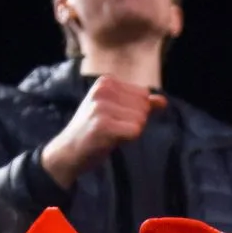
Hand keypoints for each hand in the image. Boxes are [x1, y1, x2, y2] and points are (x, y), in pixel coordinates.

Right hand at [40, 78, 162, 189]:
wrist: (68, 151)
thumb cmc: (94, 131)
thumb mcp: (116, 110)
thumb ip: (141, 104)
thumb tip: (163, 101)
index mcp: (106, 81)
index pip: (143, 95)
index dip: (134, 112)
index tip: (114, 118)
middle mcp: (103, 89)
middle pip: (144, 107)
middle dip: (134, 122)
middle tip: (112, 128)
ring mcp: (101, 106)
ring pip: (141, 120)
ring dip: (129, 132)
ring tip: (109, 134)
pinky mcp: (102, 124)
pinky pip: (135, 131)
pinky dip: (127, 139)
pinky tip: (109, 140)